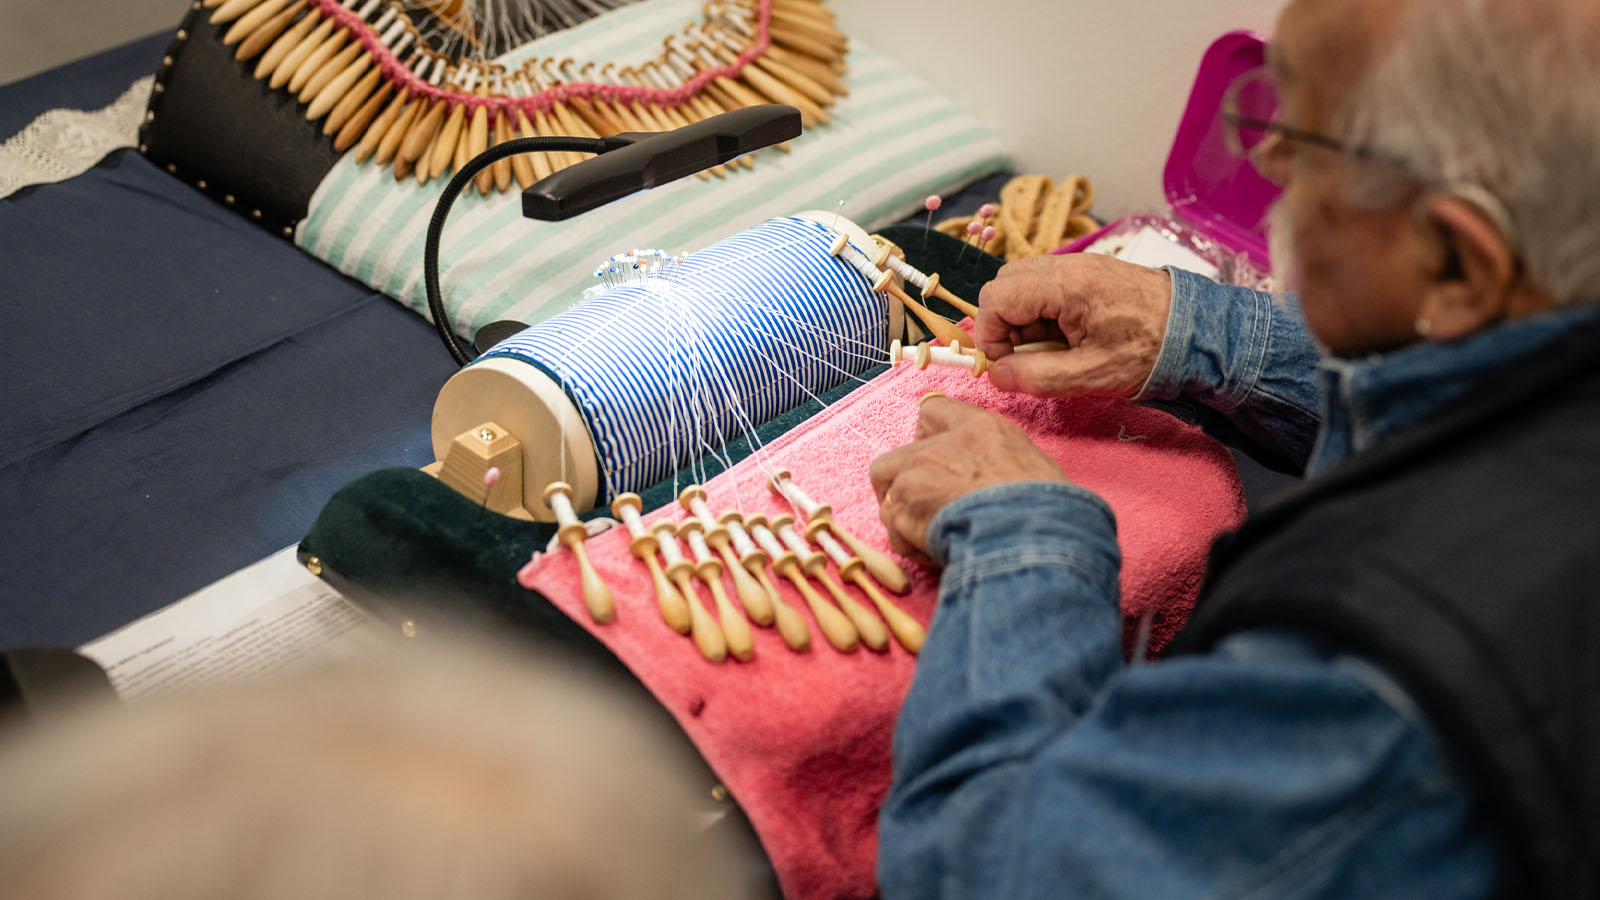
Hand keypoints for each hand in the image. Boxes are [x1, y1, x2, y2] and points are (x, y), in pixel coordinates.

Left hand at [868, 395, 1069, 556]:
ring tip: (930, 538)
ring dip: (905, 518)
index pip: (933, 412)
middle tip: (923, 509)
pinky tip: (936, 555)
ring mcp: (916, 476)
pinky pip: (895, 533)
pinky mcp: (904, 511)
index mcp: (979, 430)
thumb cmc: (1049, 510)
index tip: (933, 460)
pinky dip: (911, 547)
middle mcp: (941, 447)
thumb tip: (993, 484)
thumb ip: (998, 463)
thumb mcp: (1032, 467)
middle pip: (894, 458)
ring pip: (887, 494)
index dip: (926, 437)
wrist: (1032, 536)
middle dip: (901, 484)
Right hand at [975, 254, 1171, 396]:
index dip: (989, 336)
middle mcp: (1067, 265)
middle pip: (1003, 285)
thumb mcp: (1089, 375)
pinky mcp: (1087, 273)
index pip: (995, 299)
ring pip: (1021, 284)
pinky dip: (1041, 313)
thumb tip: (996, 376)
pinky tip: (1066, 337)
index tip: (1004, 366)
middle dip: (1002, 325)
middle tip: (1026, 356)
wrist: (1198, 331)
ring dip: (1021, 320)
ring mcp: (1077, 265)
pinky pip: (1044, 286)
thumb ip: (1035, 377)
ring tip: (1050, 349)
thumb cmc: (1148, 352)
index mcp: (1066, 285)